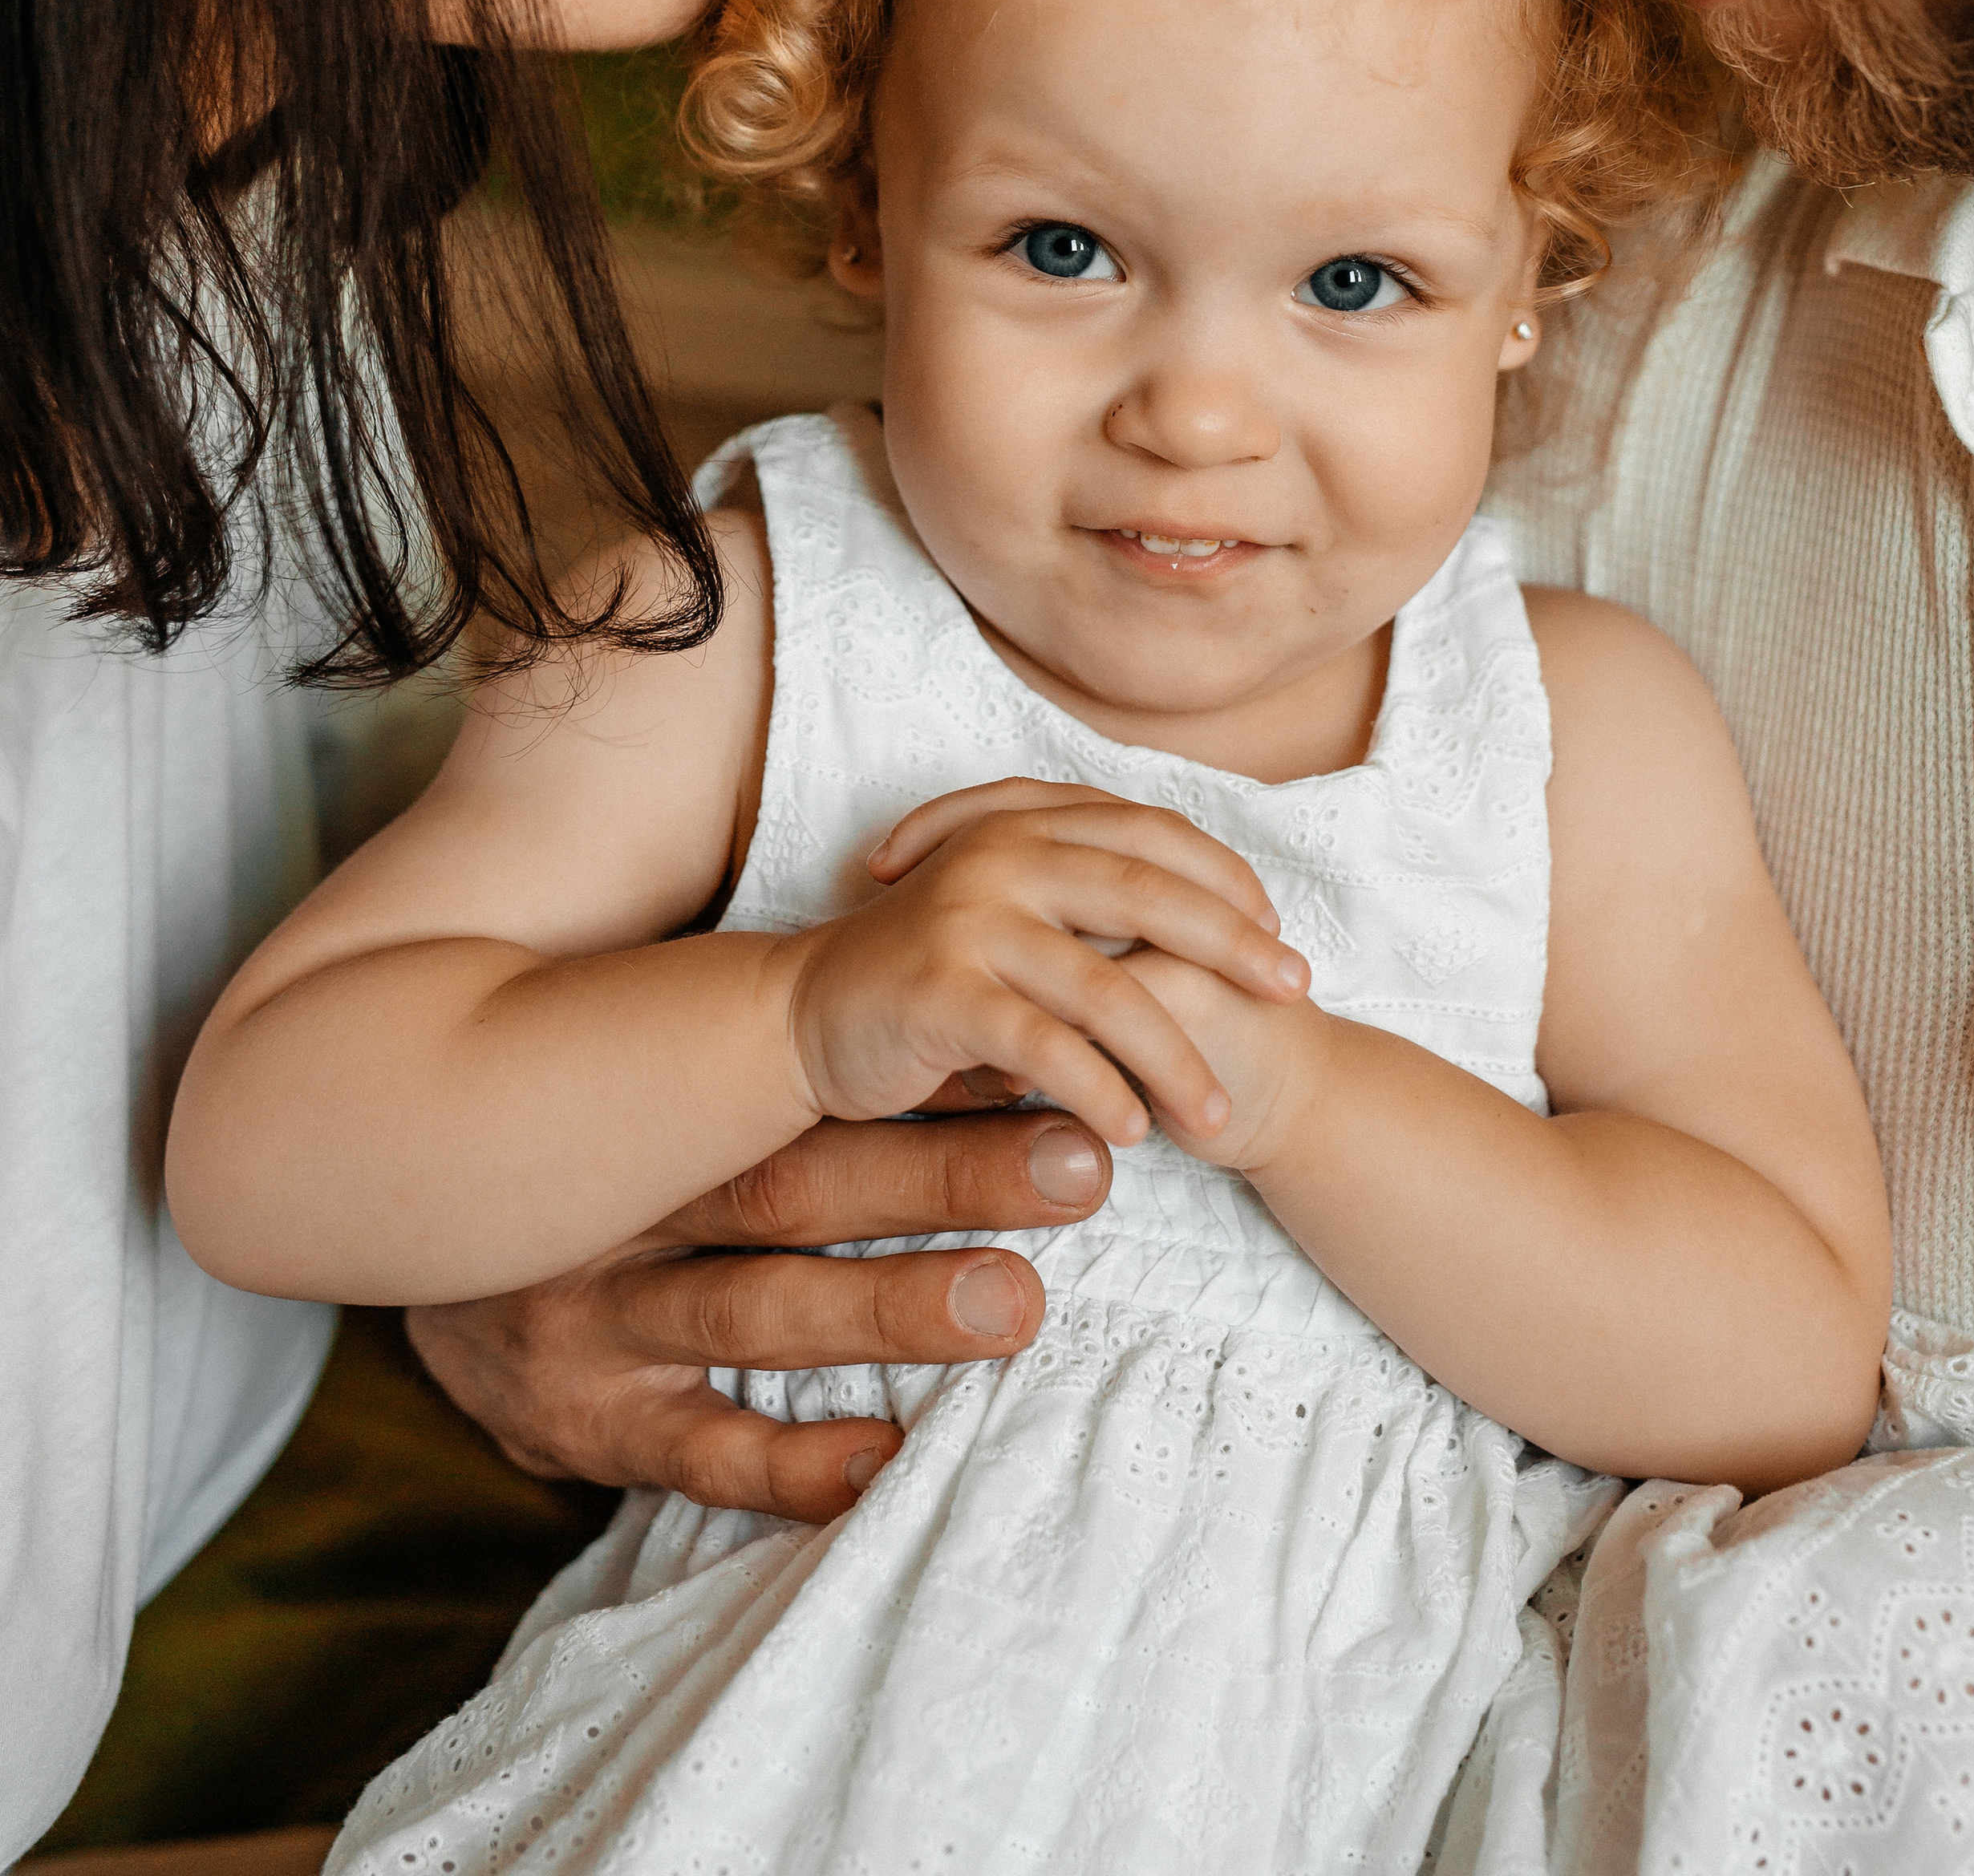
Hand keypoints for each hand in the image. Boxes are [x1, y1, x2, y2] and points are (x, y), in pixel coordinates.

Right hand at [406, 1104, 1112, 1524]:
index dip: (926, 1072)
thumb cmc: (578, 1144)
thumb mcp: (640, 1078)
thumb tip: (959, 1008)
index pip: (803, 1082)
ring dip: (891, 1310)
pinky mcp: (588, 1428)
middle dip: (944, 1176)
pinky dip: (792, 1465)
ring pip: (753, 1313)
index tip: (1044, 1054)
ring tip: (1017, 1305)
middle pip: (795, 1187)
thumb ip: (754, 1048)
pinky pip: (696, 1454)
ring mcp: (599, 1321)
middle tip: (1081, 1165)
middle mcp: (625, 1204)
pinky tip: (887, 1460)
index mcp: (653, 1106)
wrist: (393, 1225)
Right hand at [787, 781, 1310, 1144]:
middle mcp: (1004, 855)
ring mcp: (972, 918)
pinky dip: (1098, 1089)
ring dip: (1173, 1053)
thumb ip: (1088, 910)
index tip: (1279, 932)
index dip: (1225, 879)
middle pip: (1147, 893)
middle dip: (1233, 945)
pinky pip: (1043, 1045)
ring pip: (1105, 985)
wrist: (800, 1013)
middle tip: (1295, 993)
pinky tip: (1133, 1131)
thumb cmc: (928, 976)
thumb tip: (1208, 935)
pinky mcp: (942, 989)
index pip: (1152, 834)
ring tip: (1214, 1111)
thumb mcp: (1014, 919)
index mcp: (1029, 823)